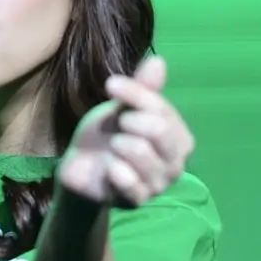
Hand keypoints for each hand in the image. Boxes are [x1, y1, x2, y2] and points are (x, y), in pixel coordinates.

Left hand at [57, 56, 193, 207]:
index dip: (135, 94)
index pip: (163, 109)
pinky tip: (109, 169)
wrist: (81, 168)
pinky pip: (130, 181)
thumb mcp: (121, 108)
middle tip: (117, 127)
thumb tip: (158, 60)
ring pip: (141, 152)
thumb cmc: (106, 135)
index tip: (110, 84)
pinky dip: (114, 170)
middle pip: (159, 130)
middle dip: (129, 122)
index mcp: (179, 137)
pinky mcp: (138, 200)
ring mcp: (159, 184)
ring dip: (118, 145)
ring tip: (113, 148)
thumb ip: (142, 89)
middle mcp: (177, 162)